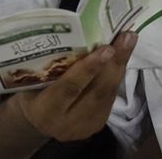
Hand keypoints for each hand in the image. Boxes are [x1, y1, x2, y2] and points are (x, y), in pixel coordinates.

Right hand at [15, 32, 136, 141]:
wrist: (35, 119)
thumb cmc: (32, 88)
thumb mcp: (34, 77)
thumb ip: (52, 64)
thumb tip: (76, 34)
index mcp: (44, 111)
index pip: (69, 89)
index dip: (88, 69)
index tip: (106, 48)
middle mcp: (65, 124)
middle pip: (95, 92)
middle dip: (114, 63)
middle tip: (126, 37)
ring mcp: (83, 128)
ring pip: (107, 95)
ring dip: (120, 66)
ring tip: (129, 41)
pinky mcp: (96, 125)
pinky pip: (110, 98)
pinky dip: (117, 75)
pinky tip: (122, 56)